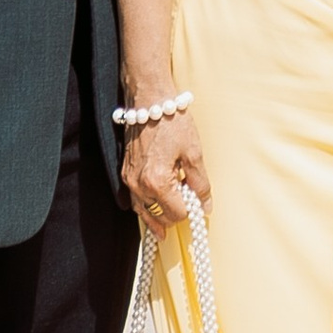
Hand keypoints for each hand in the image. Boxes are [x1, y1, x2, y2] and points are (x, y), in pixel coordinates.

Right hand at [121, 110, 210, 243]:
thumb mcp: (194, 153)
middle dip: (174, 216)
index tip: (200, 205)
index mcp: (157, 182)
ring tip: (167, 231)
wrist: (149, 102)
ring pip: (143, 212)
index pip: (177, 213)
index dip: (191, 212)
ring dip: (157, 218)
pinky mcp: (125, 173)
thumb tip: (206, 205)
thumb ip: (200, 183)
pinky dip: (145, 208)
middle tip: (189, 207)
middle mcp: (139, 185)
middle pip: (159, 216)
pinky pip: (134, 200)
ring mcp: (129, 180)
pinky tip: (153, 211)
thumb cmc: (173, 123)